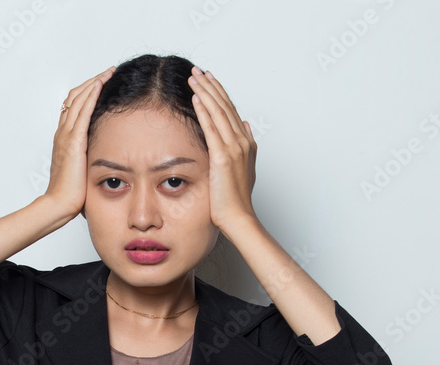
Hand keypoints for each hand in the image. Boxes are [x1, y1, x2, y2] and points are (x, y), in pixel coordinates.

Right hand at [43, 65, 115, 222]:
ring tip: (108, 72)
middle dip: (92, 81)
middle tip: (108, 71)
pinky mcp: (73, 142)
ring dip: (93, 83)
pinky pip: (82, 112)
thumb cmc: (71, 193)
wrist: (59, 204)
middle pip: (75, 97)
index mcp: (64, 138)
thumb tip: (104, 157)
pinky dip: (90, 96)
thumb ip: (89, 158)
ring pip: (78, 99)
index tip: (102, 83)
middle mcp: (62, 133)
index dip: (87, 92)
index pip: (73, 106)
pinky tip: (100, 85)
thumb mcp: (82, 170)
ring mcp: (66, 136)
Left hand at [187, 66, 257, 228]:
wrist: (239, 218)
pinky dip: (204, 110)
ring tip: (194, 77)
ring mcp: (234, 148)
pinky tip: (196, 97)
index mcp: (245, 143)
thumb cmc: (237, 200)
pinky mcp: (223, 157)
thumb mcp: (244, 169)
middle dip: (211, 86)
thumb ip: (245, 145)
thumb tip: (243, 125)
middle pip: (225, 106)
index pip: (231, 111)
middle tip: (198, 71)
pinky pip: (212, 128)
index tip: (209, 80)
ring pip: (219, 112)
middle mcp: (242, 142)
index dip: (220, 94)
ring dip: (206, 92)